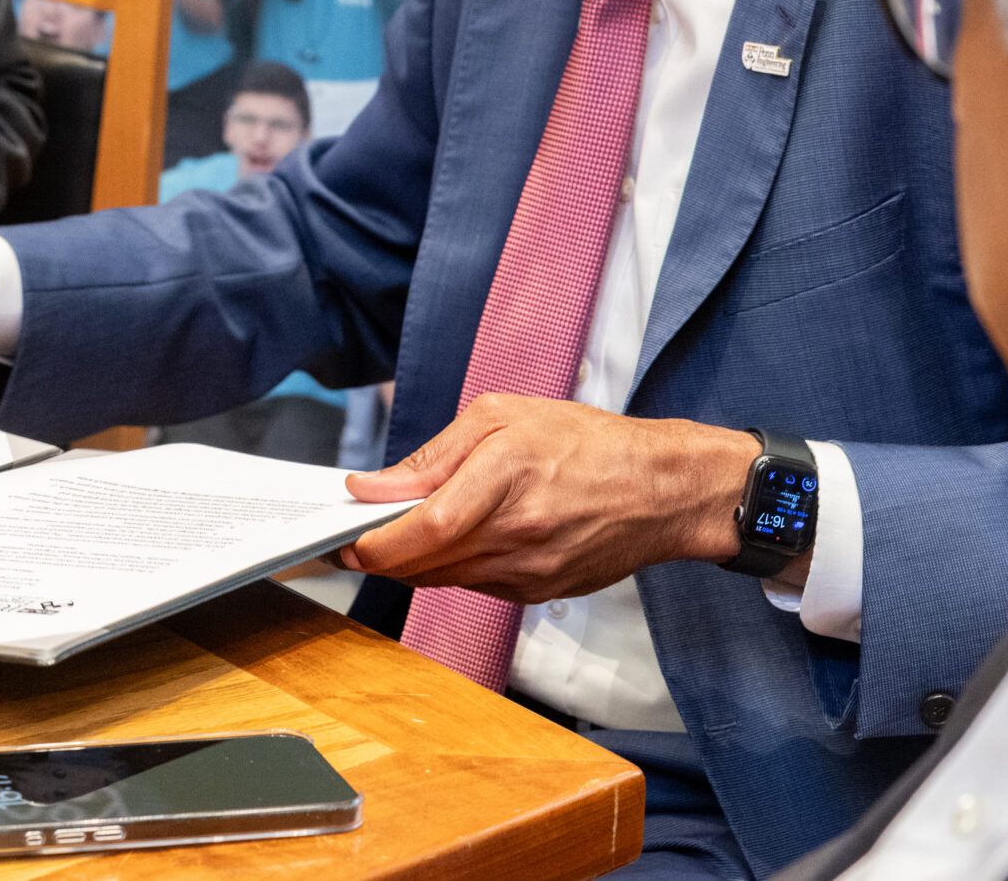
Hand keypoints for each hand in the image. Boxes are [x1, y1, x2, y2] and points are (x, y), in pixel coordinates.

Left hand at [337, 397, 759, 603]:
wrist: (663, 490)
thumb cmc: (588, 442)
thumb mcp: (504, 416)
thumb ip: (433, 455)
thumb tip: (373, 487)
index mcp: (508, 477)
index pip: (424, 529)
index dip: (375, 541)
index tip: (344, 536)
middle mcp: (519, 533)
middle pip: (425, 563)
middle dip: (380, 554)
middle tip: (353, 535)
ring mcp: (530, 571)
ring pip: (445, 579)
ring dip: (413, 562)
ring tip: (401, 531)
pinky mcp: (540, 592)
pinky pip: (476, 585)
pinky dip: (452, 567)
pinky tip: (454, 540)